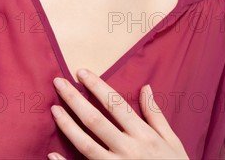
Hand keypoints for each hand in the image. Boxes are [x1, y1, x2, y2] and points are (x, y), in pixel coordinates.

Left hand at [47, 68, 188, 159]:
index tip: (81, 72)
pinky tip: (52, 154)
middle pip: (95, 120)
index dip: (97, 86)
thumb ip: (156, 115)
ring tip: (54, 109)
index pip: (115, 104)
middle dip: (75, 99)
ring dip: (67, 126)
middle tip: (58, 82)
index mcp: (143, 135)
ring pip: (86, 145)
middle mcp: (128, 150)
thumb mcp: (172, 141)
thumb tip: (146, 87)